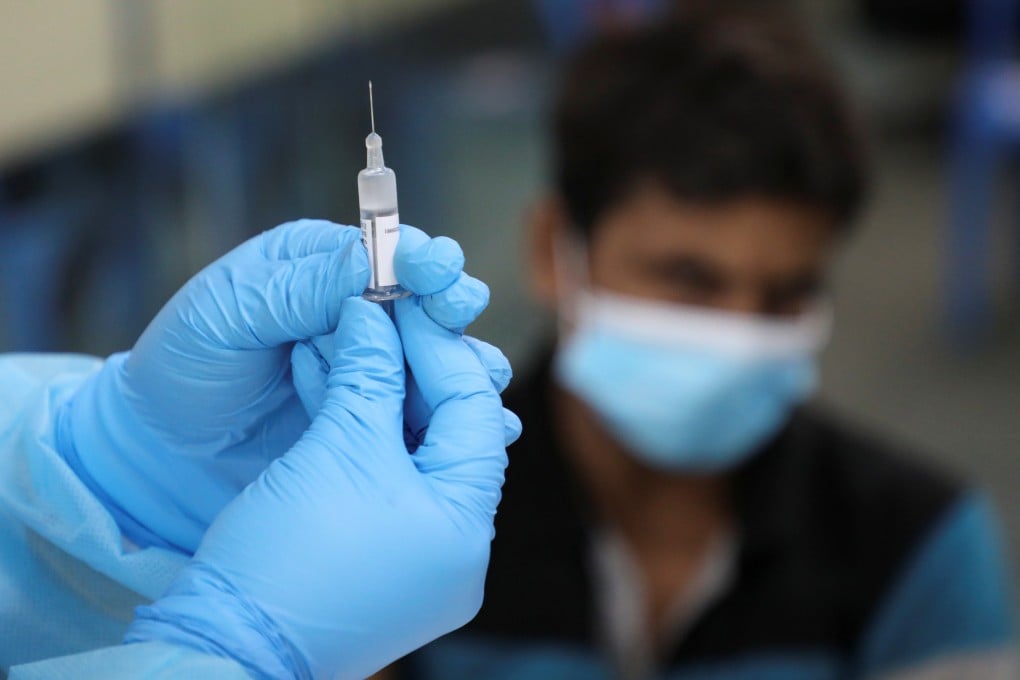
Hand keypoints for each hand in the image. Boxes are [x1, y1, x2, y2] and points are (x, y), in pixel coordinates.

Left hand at [55, 220, 490, 552]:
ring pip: (441, 359)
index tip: (432, 268)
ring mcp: (374, 369)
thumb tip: (368, 262)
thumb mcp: (226, 314)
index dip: (419, 256)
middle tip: (458, 308)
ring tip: (479, 376)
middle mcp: (358, 313)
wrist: (165, 450)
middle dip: (452, 302)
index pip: (389, 251)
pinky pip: (429, 412)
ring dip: (465, 363)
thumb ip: (296, 289)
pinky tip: (486, 427)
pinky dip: (460, 418)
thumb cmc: (186, 367)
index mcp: (321, 266)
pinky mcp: (379, 419)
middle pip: (430, 301)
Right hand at [126, 296, 520, 679]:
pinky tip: (330, 388)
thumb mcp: (336, 449)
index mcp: (467, 524)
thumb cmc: (288, 554)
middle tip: (379, 318)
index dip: (438, 347)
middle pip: (448, 431)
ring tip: (348, 342)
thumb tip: (373, 313)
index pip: (474, 409)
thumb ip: (367, 373)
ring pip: (412, 453)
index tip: (404, 302)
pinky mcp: (381, 561)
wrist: (224, 646)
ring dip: (378, 396)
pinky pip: (385, 481)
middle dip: (409, 369)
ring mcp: (421, 561)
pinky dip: (361, 436)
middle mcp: (458, 548)